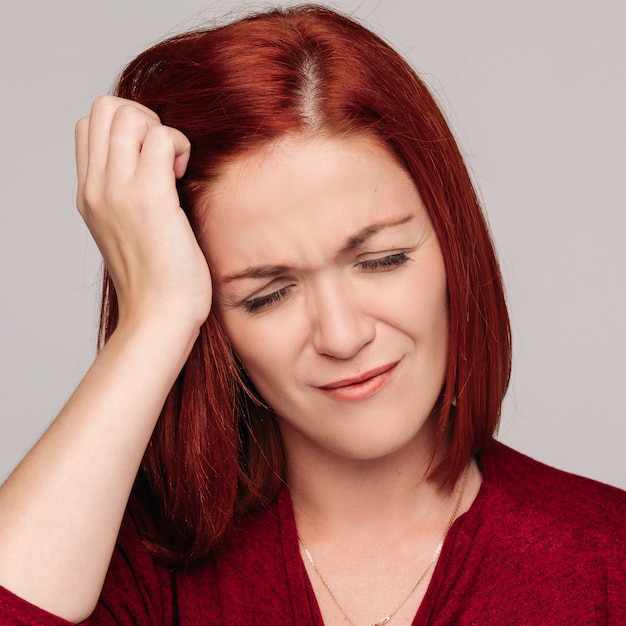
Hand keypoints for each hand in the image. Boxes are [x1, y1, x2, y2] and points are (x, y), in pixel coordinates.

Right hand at [75, 96, 211, 331]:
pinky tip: (184, 178)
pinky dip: (179, 146)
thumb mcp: (128, 232)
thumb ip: (129, 196)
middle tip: (165, 156)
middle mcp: (95, 187)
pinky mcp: (149, 197)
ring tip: (174, 168)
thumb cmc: (156, 280)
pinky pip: (161, 137)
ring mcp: (118, 190)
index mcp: (89, 194)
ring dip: (161, 129)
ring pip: (128, 113)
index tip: (151, 161)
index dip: (126, 129)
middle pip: (105, 107)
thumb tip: (157, 167)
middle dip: (142, 117)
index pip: (90, 126)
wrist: (158, 315)